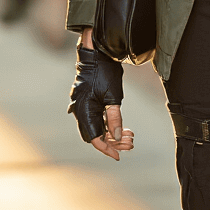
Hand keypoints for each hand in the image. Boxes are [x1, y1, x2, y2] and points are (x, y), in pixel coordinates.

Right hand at [68, 36, 133, 159]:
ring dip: (111, 133)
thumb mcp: (113, 97)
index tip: (119, 155)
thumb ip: (114, 118)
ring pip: (95, 127)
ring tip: (129, 134)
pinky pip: (95, 118)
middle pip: (95, 135)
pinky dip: (107, 124)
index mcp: (84, 111)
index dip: (107, 149)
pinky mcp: (86, 101)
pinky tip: (120, 125)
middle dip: (112, 142)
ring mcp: (81, 106)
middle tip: (129, 143)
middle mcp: (80, 111)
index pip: (95, 138)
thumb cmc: (104, 73)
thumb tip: (117, 137)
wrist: (96, 54)